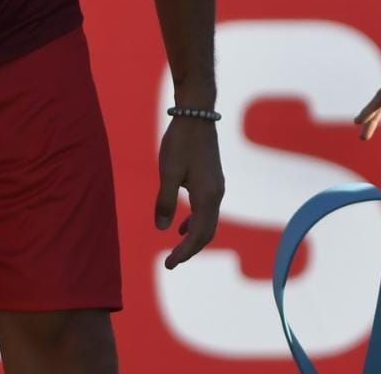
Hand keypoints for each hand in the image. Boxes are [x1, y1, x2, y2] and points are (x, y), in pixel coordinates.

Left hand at [155, 116, 223, 269]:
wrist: (196, 116)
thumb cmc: (180, 142)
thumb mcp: (168, 172)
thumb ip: (166, 200)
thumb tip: (163, 228)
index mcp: (207, 196)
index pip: (198, 234)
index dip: (184, 252)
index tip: (169, 264)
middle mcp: (217, 195)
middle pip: (206, 233)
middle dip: (190, 250)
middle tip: (171, 263)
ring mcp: (217, 188)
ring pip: (208, 222)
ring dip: (193, 237)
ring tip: (176, 250)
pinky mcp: (212, 180)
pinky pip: (206, 210)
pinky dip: (195, 222)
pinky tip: (181, 225)